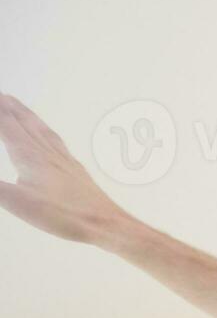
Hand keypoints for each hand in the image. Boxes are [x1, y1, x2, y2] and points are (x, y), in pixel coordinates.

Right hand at [0, 94, 144, 245]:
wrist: (105, 223)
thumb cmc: (64, 215)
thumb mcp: (17, 203)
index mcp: (29, 155)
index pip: (5, 124)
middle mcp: (47, 152)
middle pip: (24, 122)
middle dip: (8, 106)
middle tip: (0, 95)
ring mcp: (63, 159)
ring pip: (41, 130)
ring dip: (27, 115)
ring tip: (19, 107)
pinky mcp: (74, 170)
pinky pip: (56, 142)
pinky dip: (46, 132)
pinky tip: (50, 139)